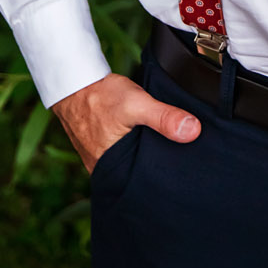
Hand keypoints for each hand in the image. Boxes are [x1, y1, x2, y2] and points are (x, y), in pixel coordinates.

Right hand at [52, 72, 200, 172]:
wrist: (74, 82)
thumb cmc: (99, 96)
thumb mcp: (137, 104)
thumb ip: (164, 117)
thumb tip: (193, 131)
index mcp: (112, 172)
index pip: (144, 184)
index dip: (164, 179)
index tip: (185, 172)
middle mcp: (105, 171)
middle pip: (139, 174)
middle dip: (157, 167)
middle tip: (183, 157)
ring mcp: (101, 159)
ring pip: (131, 162)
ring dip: (146, 154)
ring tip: (169, 146)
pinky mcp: (102, 147)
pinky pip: (123, 151)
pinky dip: (135, 145)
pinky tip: (146, 135)